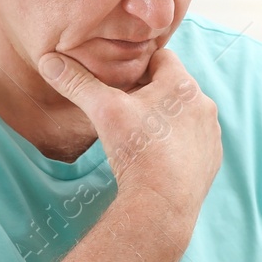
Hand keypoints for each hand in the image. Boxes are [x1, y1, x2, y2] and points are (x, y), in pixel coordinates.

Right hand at [39, 48, 221, 233]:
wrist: (162, 204)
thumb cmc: (137, 151)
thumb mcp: (103, 111)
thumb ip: (78, 83)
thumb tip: (49, 61)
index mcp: (182, 85)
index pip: (161, 57)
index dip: (139, 65)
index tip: (122, 79)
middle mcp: (204, 105)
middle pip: (173, 87)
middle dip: (151, 93)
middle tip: (126, 108)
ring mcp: (211, 134)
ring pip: (185, 115)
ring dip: (167, 119)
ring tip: (141, 135)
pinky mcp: (212, 159)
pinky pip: (193, 142)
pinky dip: (177, 145)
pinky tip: (157, 157)